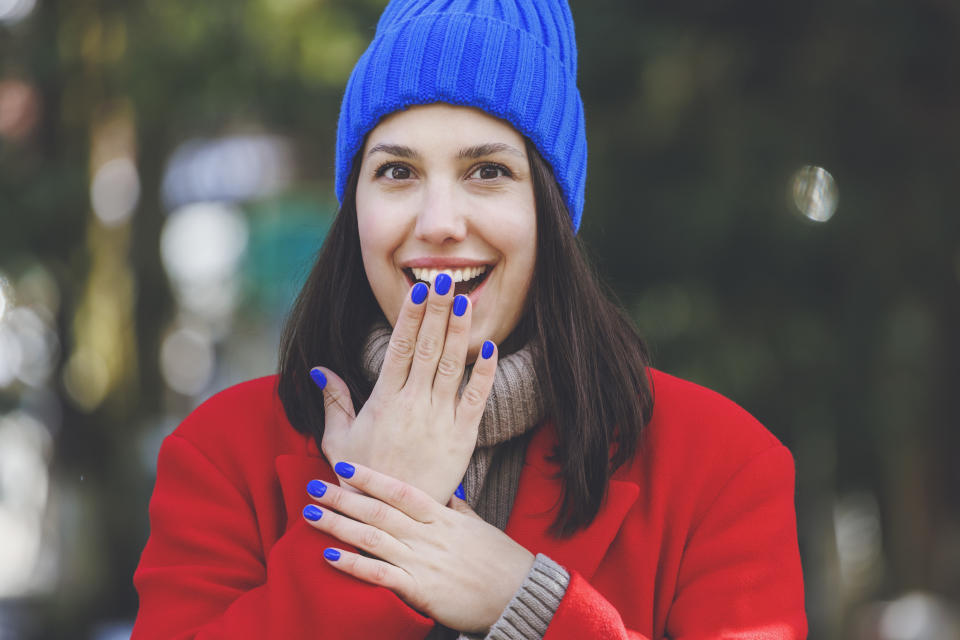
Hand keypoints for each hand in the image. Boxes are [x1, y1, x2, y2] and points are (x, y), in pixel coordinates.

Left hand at [302, 462, 534, 632]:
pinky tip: (329, 557)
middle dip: (343, 497)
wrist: (519, 594)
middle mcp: (427, 534)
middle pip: (377, 511)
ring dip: (339, 525)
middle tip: (313, 485)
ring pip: (372, 538)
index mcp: (442, 516)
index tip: (345, 465)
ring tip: (311, 515)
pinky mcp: (420, 590)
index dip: (370, 477)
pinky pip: (380, 575)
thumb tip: (446, 493)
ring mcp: (422, 561)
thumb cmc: (501, 560)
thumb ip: (457, 509)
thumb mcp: (478, 526)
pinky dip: (353, 566)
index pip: (399, 490)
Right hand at [312, 272, 498, 503]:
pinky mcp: (463, 436)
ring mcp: (440, 419)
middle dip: (435, 310)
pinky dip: (485, 372)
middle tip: (443, 278)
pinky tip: (491, 346)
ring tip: (463, 300)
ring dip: (457, 331)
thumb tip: (320, 370)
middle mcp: (413, 404)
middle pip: (426, 347)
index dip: (409, 316)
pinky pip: (476, 398)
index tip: (417, 290)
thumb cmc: (362, 479)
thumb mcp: (338, 440)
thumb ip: (334, 402)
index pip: (398, 348)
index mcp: (384, 400)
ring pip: (450, 366)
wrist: (392, 518)